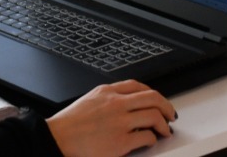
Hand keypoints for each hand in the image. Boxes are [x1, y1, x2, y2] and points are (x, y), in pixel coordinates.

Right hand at [46, 80, 175, 156]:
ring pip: (154, 116)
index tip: (158, 101)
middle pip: (152, 98)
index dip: (153, 93)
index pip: (138, 86)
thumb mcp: (89, 100)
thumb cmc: (69, 124)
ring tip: (165, 130)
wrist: (56, 139)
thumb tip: (127, 105)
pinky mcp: (120, 142)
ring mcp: (119, 122)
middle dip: (166, 106)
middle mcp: (116, 104)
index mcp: (107, 92)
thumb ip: (108, 99)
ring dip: (164, 124)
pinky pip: (146, 137)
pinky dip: (152, 139)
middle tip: (170, 115)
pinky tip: (151, 142)